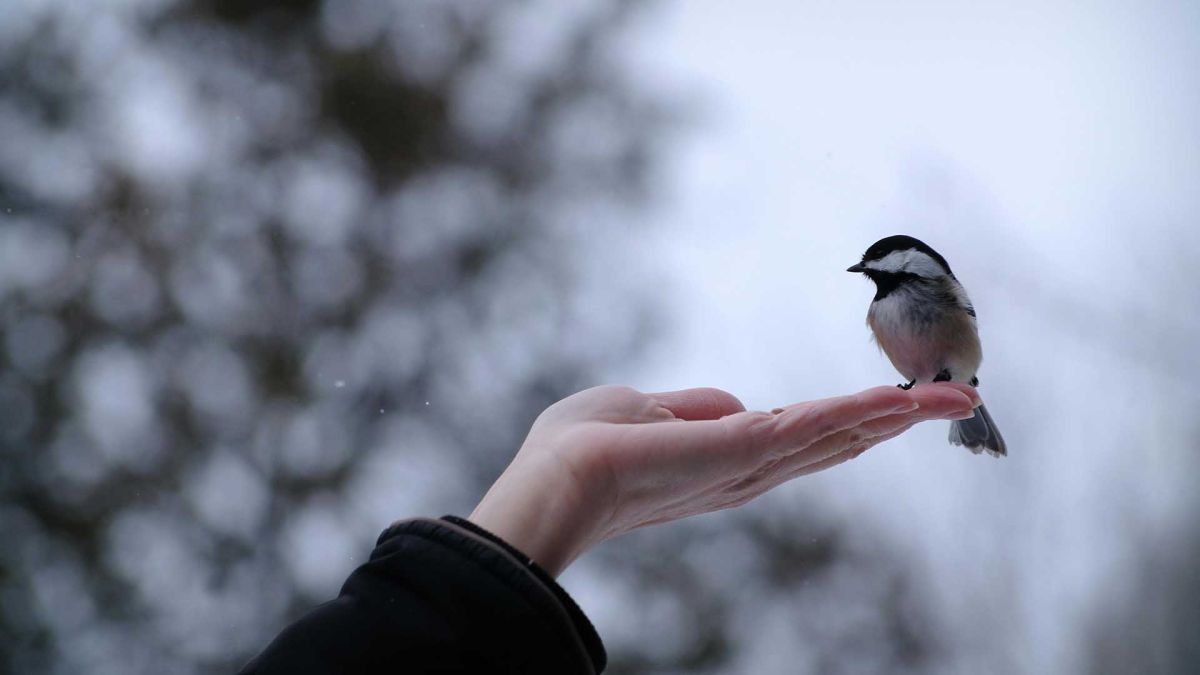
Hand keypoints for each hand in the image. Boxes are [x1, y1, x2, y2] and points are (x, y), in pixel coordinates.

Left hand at [469, 382, 980, 575]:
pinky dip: (861, 411)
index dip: (845, 423)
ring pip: (837, 433)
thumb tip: (732, 407)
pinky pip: (814, 425)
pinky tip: (904, 402)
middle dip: (892, 422)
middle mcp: (748, 471)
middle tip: (954, 401)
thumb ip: (692, 408)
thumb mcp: (640, 409)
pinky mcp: (746, 450)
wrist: (556, 479)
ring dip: (895, 415)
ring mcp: (751, 464)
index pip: (798, 439)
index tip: (892, 407)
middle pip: (833, 441)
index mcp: (724, 459)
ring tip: (951, 399)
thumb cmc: (581, 447)